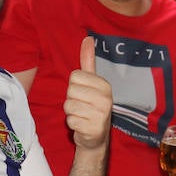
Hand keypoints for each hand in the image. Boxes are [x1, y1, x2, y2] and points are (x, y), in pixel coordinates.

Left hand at [64, 37, 111, 151]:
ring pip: (69, 106)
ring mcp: (101, 115)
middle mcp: (106, 99)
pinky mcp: (93, 130)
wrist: (95, 137)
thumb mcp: (91, 83)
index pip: (75, 76)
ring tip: (82, 116)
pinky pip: (70, 120)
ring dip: (71, 113)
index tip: (83, 93)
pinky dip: (72, 124)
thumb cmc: (91, 106)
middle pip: (70, 90)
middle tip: (82, 106)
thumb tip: (88, 38)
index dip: (74, 85)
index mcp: (105, 85)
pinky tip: (81, 125)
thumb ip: (88, 61)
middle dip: (71, 99)